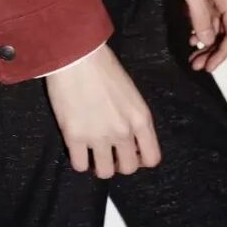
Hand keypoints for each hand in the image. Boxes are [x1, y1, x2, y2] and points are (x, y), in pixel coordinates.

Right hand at [44, 42, 160, 178]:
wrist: (76, 53)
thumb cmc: (103, 65)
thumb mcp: (130, 92)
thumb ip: (132, 116)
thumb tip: (128, 137)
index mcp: (140, 118)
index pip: (152, 158)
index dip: (141, 159)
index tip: (130, 151)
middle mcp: (123, 131)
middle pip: (128, 168)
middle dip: (119, 162)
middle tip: (109, 151)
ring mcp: (99, 136)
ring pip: (104, 172)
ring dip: (98, 164)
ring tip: (92, 150)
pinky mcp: (74, 136)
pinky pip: (79, 165)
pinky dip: (79, 160)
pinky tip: (77, 147)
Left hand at [164, 0, 226, 72]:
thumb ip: (200, 17)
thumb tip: (207, 41)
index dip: (223, 52)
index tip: (209, 65)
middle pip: (224, 33)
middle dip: (212, 50)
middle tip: (195, 65)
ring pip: (213, 27)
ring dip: (204, 42)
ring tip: (190, 56)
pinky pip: (203, 17)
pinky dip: (197, 29)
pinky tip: (188, 36)